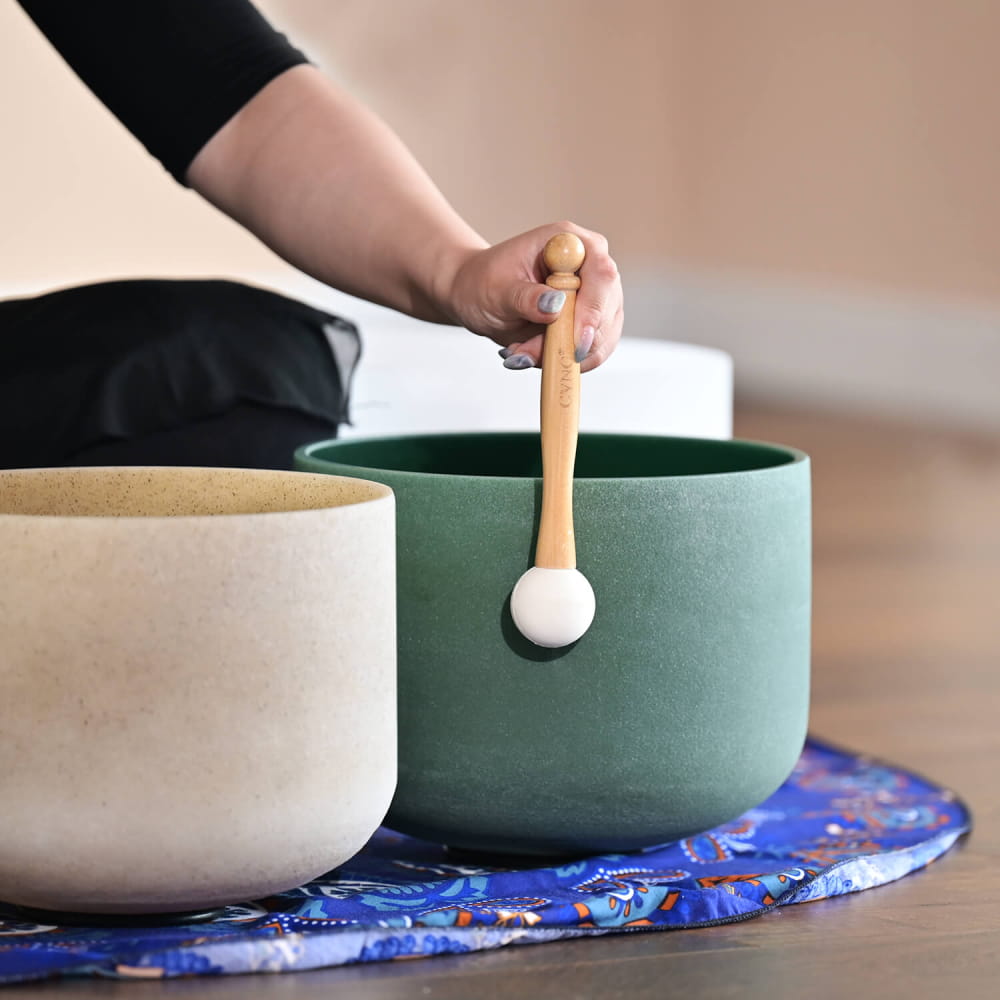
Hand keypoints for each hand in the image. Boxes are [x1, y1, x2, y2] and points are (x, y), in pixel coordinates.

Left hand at [444, 222, 622, 372]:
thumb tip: (554, 306)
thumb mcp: (497, 289)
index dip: (594, 308)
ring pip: (602, 337)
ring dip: (563, 354)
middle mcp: (591, 267)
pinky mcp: (592, 323)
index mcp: (570, 243)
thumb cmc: (485, 282)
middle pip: (608, 309)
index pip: (601, 273)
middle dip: (571, 341)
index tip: (576, 341)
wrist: (479, 296)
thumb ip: (525, 297)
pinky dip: (564, 361)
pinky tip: (533, 355)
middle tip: (528, 353)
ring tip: (522, 352)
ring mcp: (596, 297)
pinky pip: (592, 352)